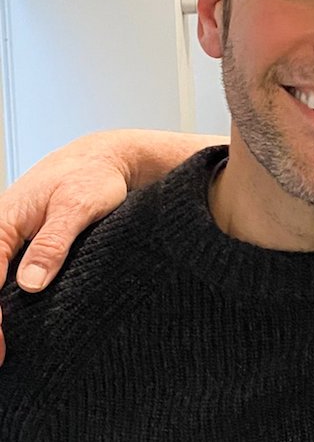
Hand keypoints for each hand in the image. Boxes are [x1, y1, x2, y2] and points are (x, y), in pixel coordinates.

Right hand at [0, 132, 132, 362]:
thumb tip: (30, 284)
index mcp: (1, 223)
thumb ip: (53, 242)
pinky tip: (12, 325)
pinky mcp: (18, 247)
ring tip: (6, 350)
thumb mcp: (78, 205)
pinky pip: (3, 276)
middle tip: (3, 356)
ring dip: (0, 312)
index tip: (1, 345)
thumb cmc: (91, 176)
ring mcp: (6, 241)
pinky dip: (5, 301)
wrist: (101, 158)